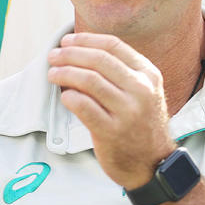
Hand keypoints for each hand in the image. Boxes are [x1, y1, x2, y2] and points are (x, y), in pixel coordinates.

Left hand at [47, 32, 176, 189]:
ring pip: (89, 80)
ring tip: (52, 74)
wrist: (153, 165)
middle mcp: (141, 90)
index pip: (113, 45)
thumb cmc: (140, 124)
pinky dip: (69, 97)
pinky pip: (83, 106)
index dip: (85, 39)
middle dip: (70, 54)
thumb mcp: (142, 92)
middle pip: (98, 60)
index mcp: (149, 75)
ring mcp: (128, 112)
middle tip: (53, 56)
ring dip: (65, 73)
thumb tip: (78, 50)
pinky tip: (64, 97)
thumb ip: (120, 71)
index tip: (66, 40)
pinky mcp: (112, 132)